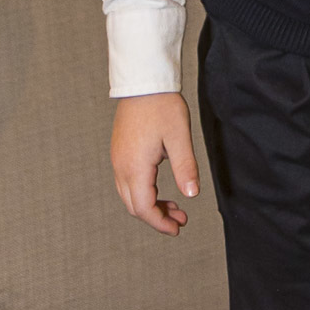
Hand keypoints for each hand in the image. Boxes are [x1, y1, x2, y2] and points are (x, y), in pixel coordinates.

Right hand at [111, 92, 200, 234]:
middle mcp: (121, 167)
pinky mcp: (120, 151)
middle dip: (157, 217)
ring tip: (175, 205)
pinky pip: (127, 182)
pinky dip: (144, 191)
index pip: (144, 208)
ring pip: (130, 195)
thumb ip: (185, 167)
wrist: (143, 81)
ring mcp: (118, 159)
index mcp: (135, 167)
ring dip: (150, 204)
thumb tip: (191, 195)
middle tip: (180, 219)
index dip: (160, 223)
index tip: (178, 228)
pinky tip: (160, 187)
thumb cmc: (162, 105)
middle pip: (135, 206)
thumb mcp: (179, 137)